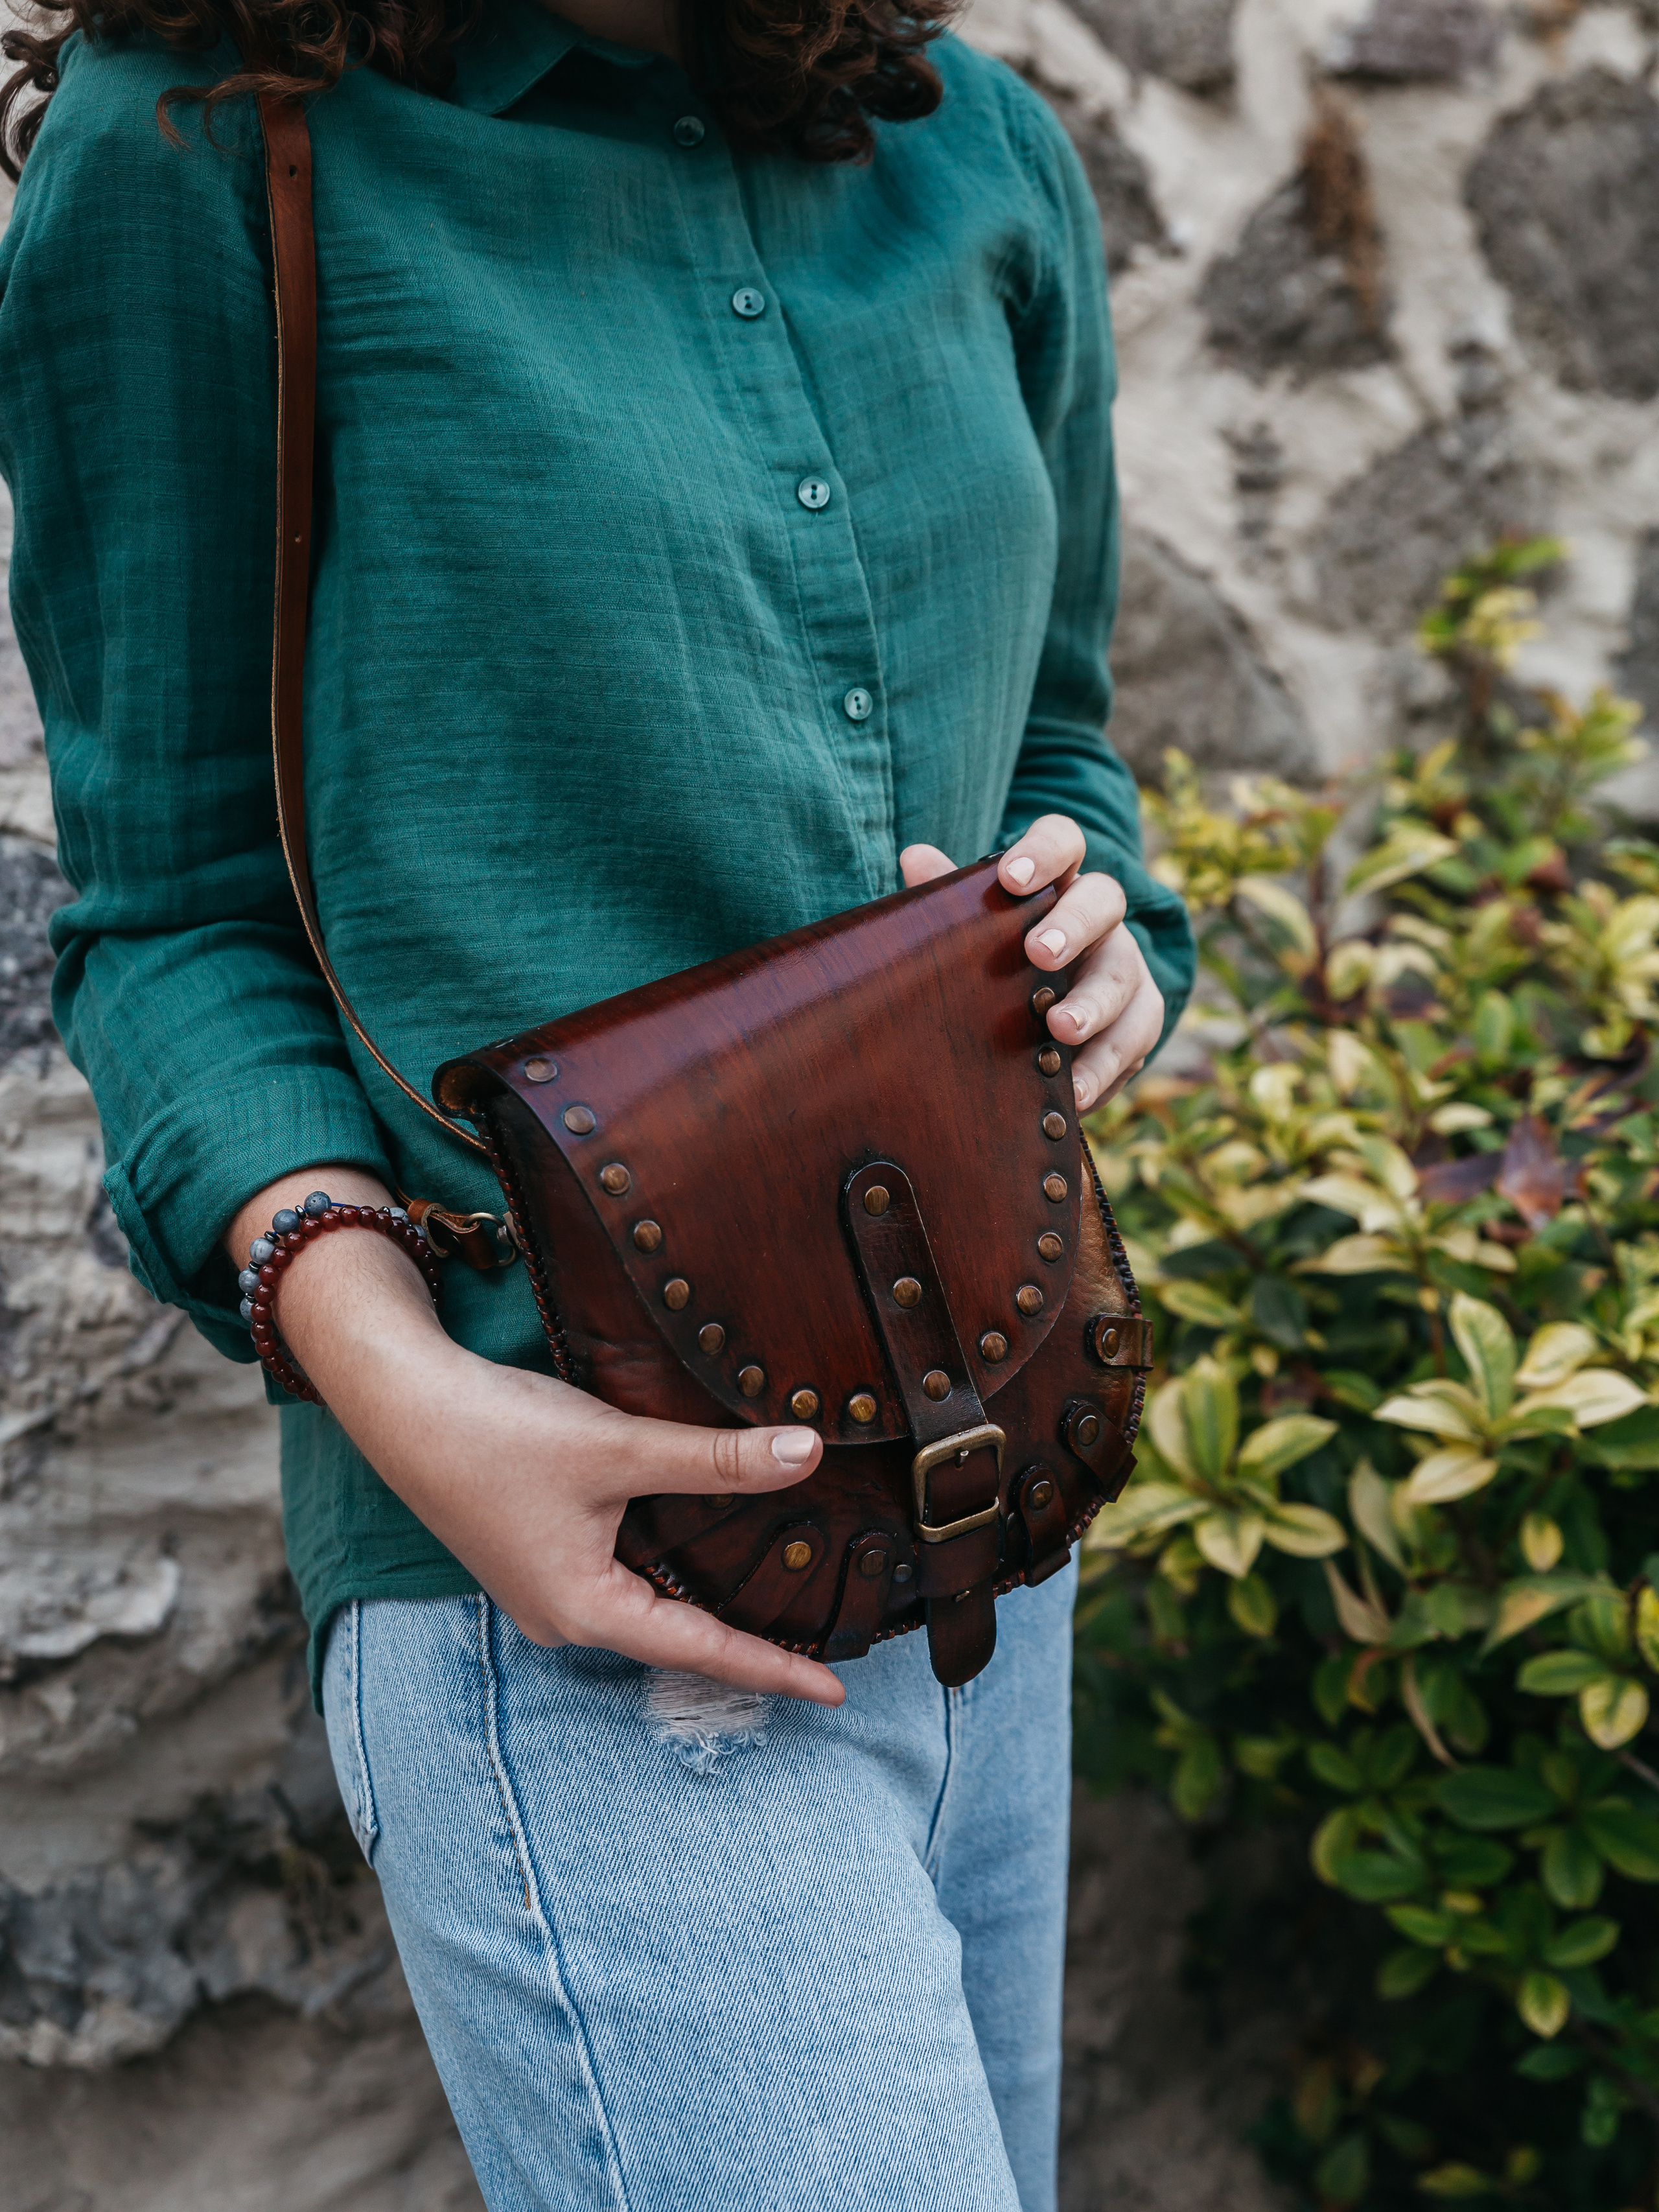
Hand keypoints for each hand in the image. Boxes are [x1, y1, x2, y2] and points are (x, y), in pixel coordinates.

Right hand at [226, 1170, 843, 1705]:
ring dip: (707, 1614)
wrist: (405, 1401)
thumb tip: (807, 1451)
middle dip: (746, 1651)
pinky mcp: (538, 1556)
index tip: (836, 1692)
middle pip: (676, 1642)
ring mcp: (548, 1590)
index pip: (702, 1649)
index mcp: (585, 1610)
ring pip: (648, 1611)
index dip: (774, 1668)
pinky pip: (621, 1582)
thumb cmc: (500, 1431)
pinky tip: (701, 1561)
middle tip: (821, 1661)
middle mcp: (566, 1616)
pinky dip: (670, 1579)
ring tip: (777, 1621)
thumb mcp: (619, 1447)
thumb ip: (715, 1458)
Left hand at [901, 814, 1163, 1107]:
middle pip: (1104, 900)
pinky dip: (1103, 1067)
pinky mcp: (1141, 1020)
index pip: (1063, 841)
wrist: (1040, 1032)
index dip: (1044, 851)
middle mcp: (1101, 918)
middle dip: (1074, 925)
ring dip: (1094, 1005)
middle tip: (1039, 952)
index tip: (1011, 877)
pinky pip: (1135, 1039)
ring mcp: (1126, 967)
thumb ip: (949, 900)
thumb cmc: (998, 966)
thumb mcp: (973, 935)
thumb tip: (914, 857)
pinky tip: (1072, 1092)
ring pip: (1124, 976)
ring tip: (1060, 1030)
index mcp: (1057, 882)